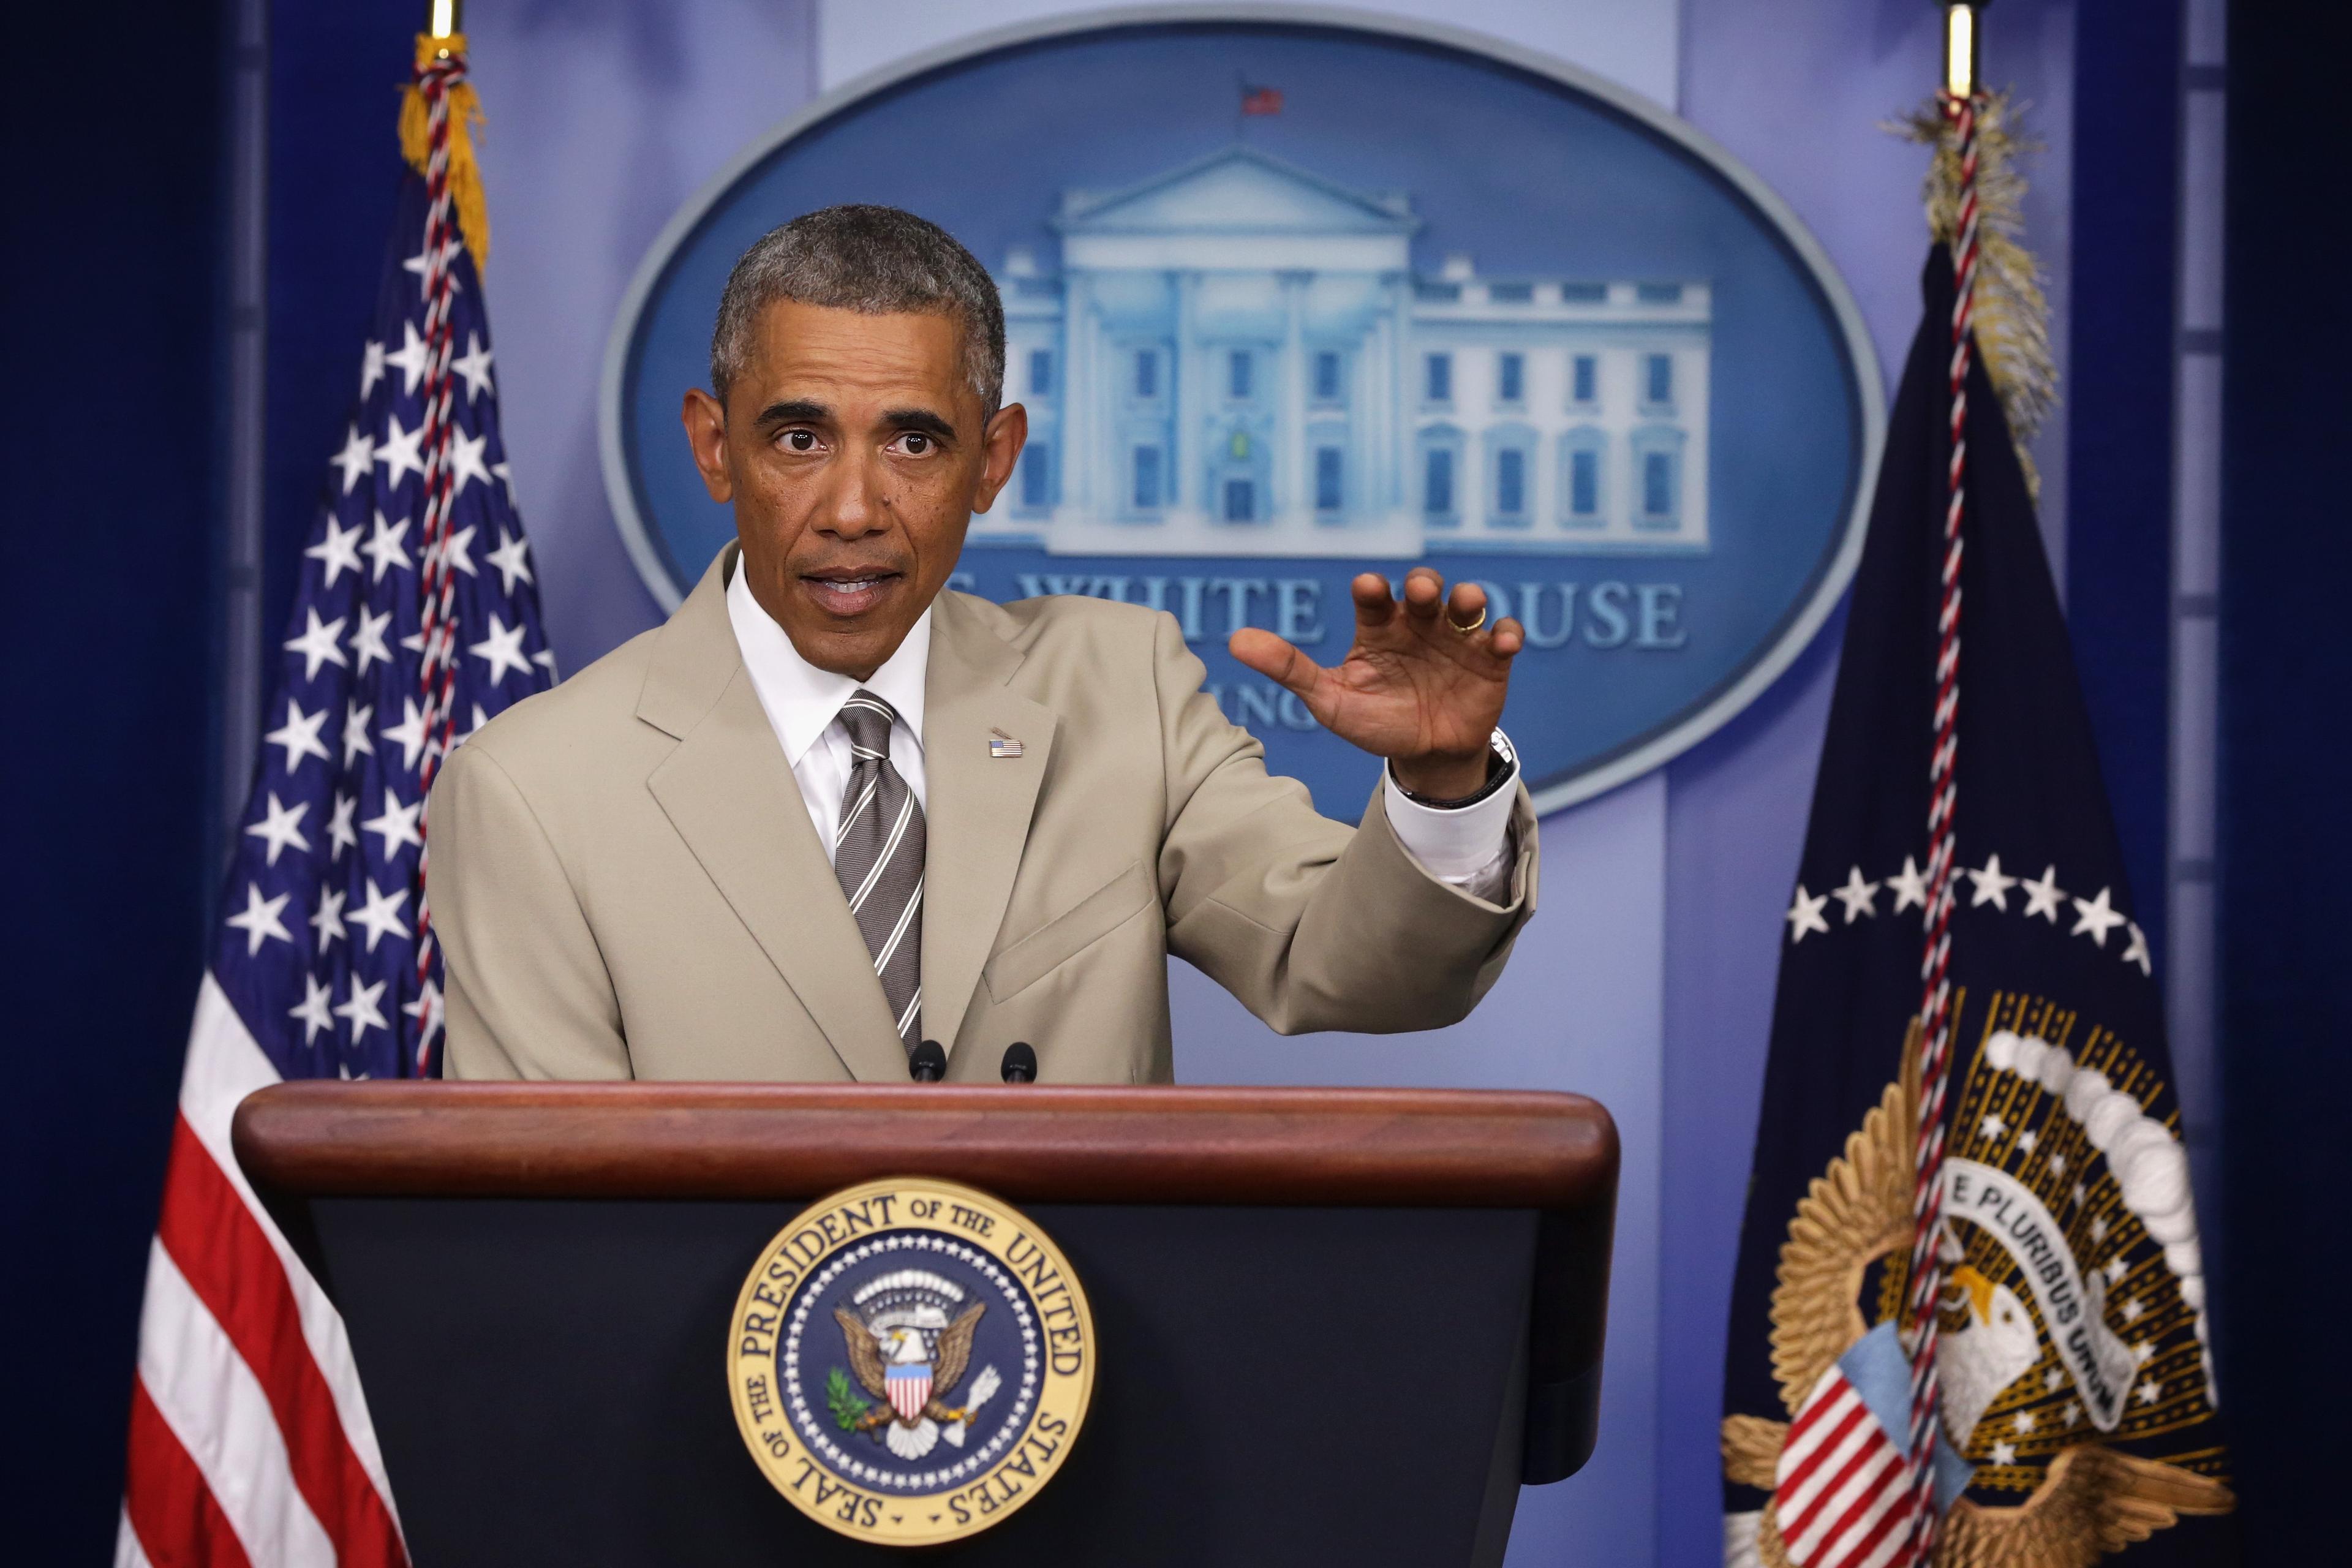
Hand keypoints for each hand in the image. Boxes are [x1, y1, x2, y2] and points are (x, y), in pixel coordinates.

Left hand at [1230, 568, 1522, 798]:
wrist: (1422, 757)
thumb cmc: (1373, 721)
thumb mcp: (1330, 699)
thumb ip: (1288, 668)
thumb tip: (1235, 640)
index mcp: (1379, 627)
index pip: (1375, 596)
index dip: (1372, 589)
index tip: (1368, 589)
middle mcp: (1418, 624)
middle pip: (1424, 590)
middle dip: (1424, 585)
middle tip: (1420, 592)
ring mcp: (1455, 639)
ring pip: (1466, 604)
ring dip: (1467, 598)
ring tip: (1465, 605)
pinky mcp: (1489, 660)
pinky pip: (1502, 636)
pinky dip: (1506, 633)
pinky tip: (1502, 642)